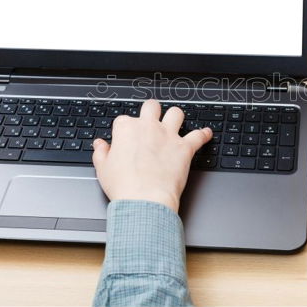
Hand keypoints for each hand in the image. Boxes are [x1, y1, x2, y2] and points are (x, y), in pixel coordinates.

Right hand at [92, 99, 212, 212]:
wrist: (144, 200)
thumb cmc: (124, 186)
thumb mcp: (102, 169)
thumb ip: (101, 152)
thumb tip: (100, 144)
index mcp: (126, 129)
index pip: (124, 120)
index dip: (125, 130)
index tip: (126, 139)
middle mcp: (148, 127)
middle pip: (152, 106)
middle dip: (152, 111)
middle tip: (152, 119)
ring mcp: (168, 136)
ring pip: (176, 113)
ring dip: (176, 117)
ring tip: (176, 122)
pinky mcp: (184, 148)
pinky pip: (199, 135)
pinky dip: (204, 134)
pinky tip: (206, 133)